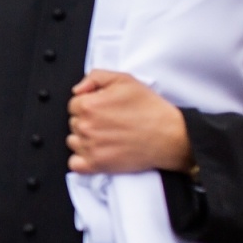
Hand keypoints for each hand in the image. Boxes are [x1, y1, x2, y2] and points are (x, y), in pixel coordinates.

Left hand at [67, 70, 193, 174]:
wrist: (170, 136)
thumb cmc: (149, 108)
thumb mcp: (125, 80)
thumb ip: (96, 77)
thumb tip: (77, 89)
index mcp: (88, 105)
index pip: (74, 104)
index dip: (89, 104)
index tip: (104, 109)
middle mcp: (85, 127)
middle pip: (73, 123)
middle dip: (88, 121)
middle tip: (110, 122)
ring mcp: (90, 147)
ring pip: (73, 142)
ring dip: (85, 140)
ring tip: (107, 136)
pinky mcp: (97, 165)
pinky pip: (74, 164)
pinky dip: (82, 160)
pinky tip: (97, 152)